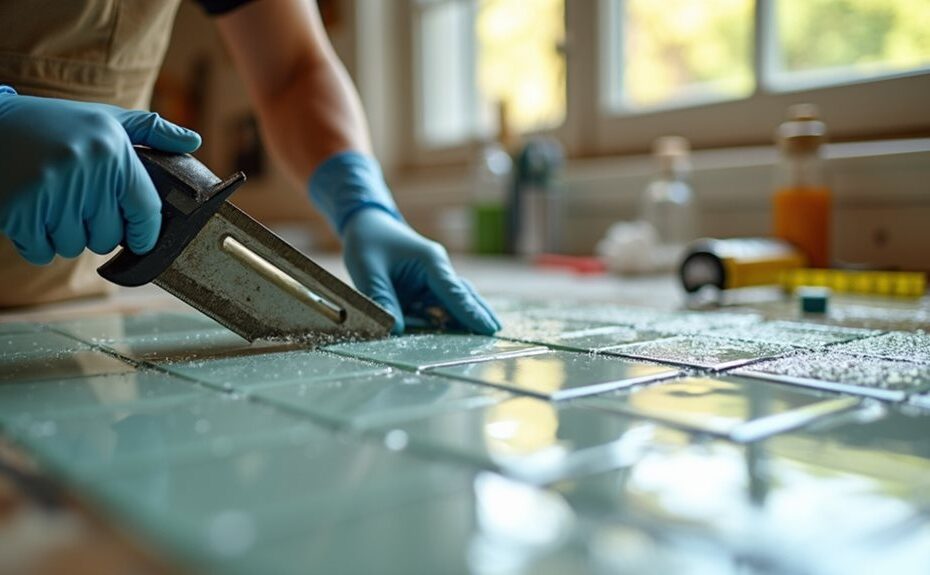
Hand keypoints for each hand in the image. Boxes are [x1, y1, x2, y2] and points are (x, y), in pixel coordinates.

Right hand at [0, 90, 200, 263]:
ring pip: (75, 247)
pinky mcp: (17, 210)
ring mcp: (50, 192)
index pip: (146, 211)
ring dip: (66, 236)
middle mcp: (86, 171)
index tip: (142, 240)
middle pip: (109, 237)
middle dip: (98, 230)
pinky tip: (33, 215)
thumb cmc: (54, 124)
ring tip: (55, 206)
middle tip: (83, 207)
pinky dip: (38, 243)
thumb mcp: (106, 119)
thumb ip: (152, 130)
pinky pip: (42, 252)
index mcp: (113, 152)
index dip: (146, 233)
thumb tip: (194, 141)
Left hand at [342, 209, 499, 334]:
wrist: (367, 224)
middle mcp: (437, 270)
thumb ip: (382, 299)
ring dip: (466, 318)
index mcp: (430, 261)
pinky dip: (447, 318)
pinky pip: (439, 305)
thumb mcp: (368, 271)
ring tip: (485, 337)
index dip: (470, 311)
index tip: (488, 327)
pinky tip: (458, 333)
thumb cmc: (369, 242)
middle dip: (479, 314)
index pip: (453, 291)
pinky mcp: (425, 287)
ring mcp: (433, 279)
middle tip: (497, 335)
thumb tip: (395, 330)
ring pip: (454, 302)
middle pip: (463, 296)